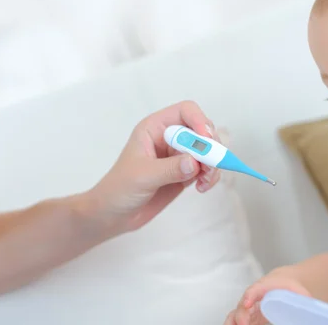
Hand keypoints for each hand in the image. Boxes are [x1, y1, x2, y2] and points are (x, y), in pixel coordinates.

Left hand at [87, 100, 221, 234]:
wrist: (113, 216)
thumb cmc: (119, 189)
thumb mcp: (143, 177)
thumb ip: (170, 168)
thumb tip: (195, 162)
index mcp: (155, 128)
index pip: (185, 111)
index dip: (200, 121)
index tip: (207, 140)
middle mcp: (170, 138)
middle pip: (202, 129)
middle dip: (211, 146)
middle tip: (209, 165)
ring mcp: (179, 156)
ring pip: (208, 150)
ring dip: (213, 164)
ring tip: (205, 181)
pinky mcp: (185, 173)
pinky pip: (206, 168)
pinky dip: (210, 176)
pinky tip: (202, 188)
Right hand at [224, 268, 310, 324]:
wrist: (284, 282)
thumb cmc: (290, 286)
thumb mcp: (298, 291)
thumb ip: (304, 298)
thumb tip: (311, 305)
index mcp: (264, 287)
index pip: (254, 290)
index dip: (250, 296)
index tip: (248, 304)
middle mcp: (253, 296)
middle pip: (243, 305)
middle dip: (241, 315)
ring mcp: (249, 307)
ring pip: (236, 314)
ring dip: (233, 322)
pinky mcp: (250, 316)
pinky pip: (239, 321)